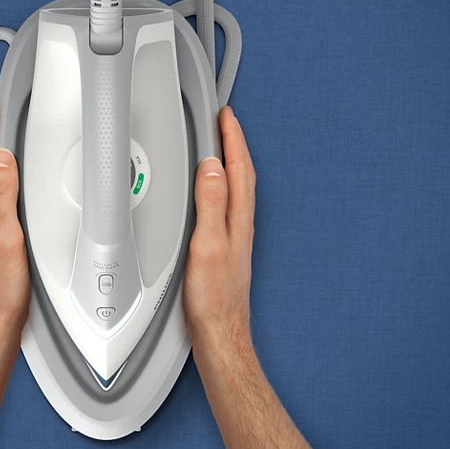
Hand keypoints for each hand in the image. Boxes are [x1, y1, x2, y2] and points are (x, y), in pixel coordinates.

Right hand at [184, 106, 255, 345]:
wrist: (219, 333)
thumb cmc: (214, 297)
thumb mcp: (208, 244)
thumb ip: (211, 203)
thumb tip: (213, 167)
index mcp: (238, 219)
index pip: (239, 168)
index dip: (233, 138)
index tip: (226, 115)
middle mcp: (240, 225)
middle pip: (241, 174)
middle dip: (234, 144)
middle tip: (225, 122)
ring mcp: (234, 237)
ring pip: (234, 189)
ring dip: (229, 164)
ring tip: (219, 146)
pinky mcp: (224, 248)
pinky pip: (225, 205)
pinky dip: (220, 187)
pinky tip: (210, 192)